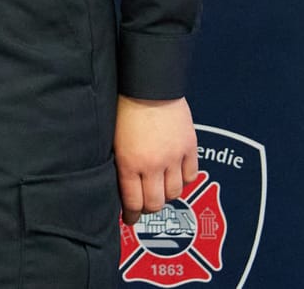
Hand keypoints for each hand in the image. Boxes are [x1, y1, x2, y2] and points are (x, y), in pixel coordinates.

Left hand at [114, 95, 197, 214]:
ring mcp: (173, 157)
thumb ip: (120, 164)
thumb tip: (121, 185)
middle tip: (145, 205)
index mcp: (129, 163)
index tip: (130, 219)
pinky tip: (176, 174)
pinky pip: (191, 175)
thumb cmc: (124, 107)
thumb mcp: (113, 139)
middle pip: (156, 203)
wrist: (148, 84)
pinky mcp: (189, 147)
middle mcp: (153, 164)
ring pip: (175, 192)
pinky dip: (184, 179)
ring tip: (161, 187)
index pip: (133, 202)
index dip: (132, 215)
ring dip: (167, 194)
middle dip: (149, 208)